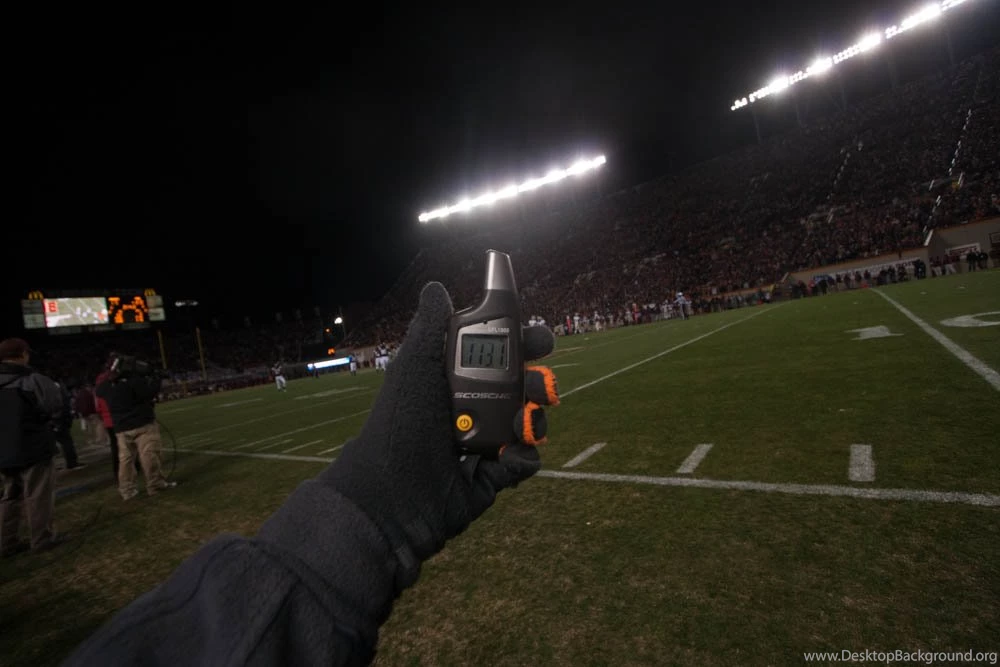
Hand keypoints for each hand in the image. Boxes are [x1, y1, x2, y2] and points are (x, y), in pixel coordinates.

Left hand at [321, 282, 558, 590]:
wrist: (391, 492)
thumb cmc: (398, 424)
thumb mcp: (413, 367)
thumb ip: (430, 326)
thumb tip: (438, 287)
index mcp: (455, 377)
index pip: (498, 352)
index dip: (523, 342)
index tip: (538, 338)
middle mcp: (472, 406)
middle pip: (523, 384)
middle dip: (538, 379)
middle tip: (539, 380)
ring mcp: (485, 441)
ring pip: (530, 420)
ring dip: (535, 416)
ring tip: (522, 420)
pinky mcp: (493, 474)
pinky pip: (525, 461)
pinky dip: (524, 456)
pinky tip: (508, 454)